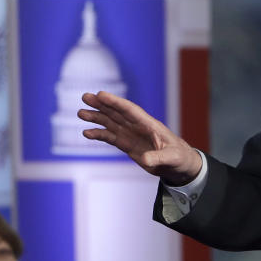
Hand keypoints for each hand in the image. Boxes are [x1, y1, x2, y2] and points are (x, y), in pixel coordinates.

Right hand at [79, 91, 201, 185]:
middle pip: (117, 112)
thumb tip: (145, 160)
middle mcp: (138, 127)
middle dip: (101, 105)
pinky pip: (110, 137)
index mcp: (149, 125)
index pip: (130, 110)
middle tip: (85, 97)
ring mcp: (131, 135)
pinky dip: (99, 134)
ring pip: (111, 123)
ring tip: (80, 113)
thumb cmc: (179, 158)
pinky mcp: (128, 145)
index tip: (101, 94)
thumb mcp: (172, 158)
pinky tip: (86, 133)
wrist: (179, 165)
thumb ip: (158, 157)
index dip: (115, 102)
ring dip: (96, 117)